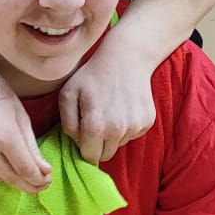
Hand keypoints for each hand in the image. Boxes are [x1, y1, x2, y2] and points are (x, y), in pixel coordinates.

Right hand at [0, 58, 51, 191]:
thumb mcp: (20, 116)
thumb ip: (32, 147)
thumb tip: (45, 172)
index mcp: (5, 136)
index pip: (27, 170)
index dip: (40, 180)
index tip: (47, 181)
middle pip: (11, 178)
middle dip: (28, 184)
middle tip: (38, 183)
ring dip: (8, 177)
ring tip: (16, 168)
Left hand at [59, 44, 156, 163]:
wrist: (126, 58)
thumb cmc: (92, 75)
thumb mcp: (68, 95)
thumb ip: (67, 124)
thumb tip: (78, 143)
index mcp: (95, 126)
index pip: (89, 156)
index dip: (84, 147)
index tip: (84, 134)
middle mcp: (117, 131)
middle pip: (105, 155)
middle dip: (98, 145)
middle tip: (96, 123)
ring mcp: (135, 127)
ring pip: (119, 144)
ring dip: (112, 134)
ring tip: (110, 110)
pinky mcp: (147, 122)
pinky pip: (132, 135)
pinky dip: (126, 127)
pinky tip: (122, 107)